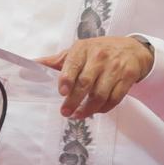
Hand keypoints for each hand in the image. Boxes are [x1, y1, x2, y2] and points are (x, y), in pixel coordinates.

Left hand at [38, 37, 153, 118]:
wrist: (132, 49)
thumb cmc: (99, 51)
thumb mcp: (78, 51)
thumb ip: (55, 61)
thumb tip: (31, 65)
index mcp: (83, 49)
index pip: (73, 64)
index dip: (67, 79)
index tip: (62, 92)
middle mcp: (99, 57)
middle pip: (85, 83)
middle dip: (74, 101)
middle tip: (65, 112)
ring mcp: (115, 68)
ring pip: (100, 95)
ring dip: (88, 109)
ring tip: (78, 114)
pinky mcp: (127, 79)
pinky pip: (114, 99)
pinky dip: (103, 108)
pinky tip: (95, 110)